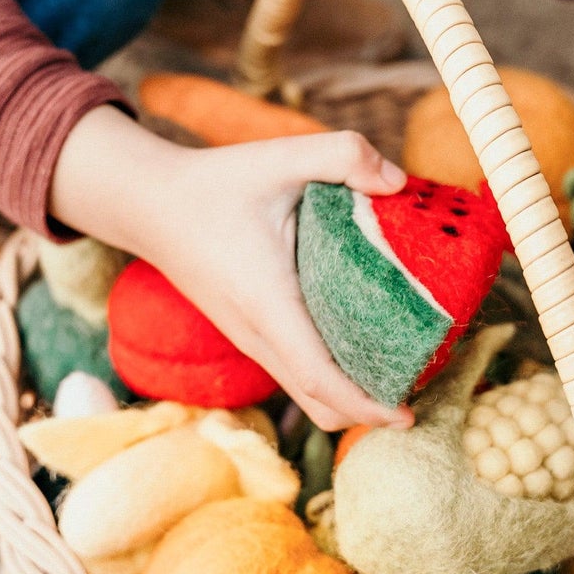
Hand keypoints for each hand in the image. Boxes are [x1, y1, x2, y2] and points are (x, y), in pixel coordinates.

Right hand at [50, 106, 413, 431]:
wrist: (150, 204)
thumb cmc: (215, 183)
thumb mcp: (281, 154)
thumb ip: (345, 154)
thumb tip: (399, 184)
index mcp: (267, 302)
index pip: (318, 377)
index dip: (365, 405)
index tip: (407, 418)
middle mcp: (257, 334)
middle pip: (318, 403)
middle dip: (370, 410)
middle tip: (424, 387)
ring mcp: (251, 339)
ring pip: (306, 392)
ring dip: (353, 394)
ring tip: (405, 366)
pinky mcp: (250, 333)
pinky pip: (296, 371)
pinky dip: (332, 375)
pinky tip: (365, 338)